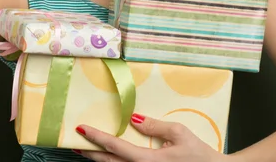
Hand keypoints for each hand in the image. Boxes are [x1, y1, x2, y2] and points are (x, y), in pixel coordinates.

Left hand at [74, 114, 227, 161]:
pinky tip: (111, 158)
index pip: (115, 147)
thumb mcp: (179, 132)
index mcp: (148, 161)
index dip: (97, 138)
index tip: (82, 129)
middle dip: (91, 152)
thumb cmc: (199, 154)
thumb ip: (155, 125)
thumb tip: (135, 119)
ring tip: (89, 149)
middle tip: (76, 142)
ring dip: (101, 160)